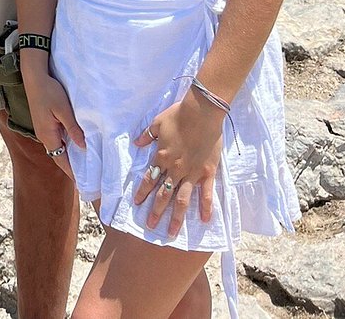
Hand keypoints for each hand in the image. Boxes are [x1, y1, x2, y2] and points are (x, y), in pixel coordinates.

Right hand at [21, 56, 84, 180]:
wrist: (34, 77)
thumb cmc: (49, 91)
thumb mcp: (63, 110)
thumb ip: (73, 129)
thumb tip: (83, 147)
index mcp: (47, 135)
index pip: (61, 160)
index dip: (71, 172)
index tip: (83, 183)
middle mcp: (43, 135)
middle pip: (58, 156)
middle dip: (71, 166)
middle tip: (86, 176)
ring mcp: (43, 129)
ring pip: (57, 147)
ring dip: (68, 155)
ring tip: (83, 162)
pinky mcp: (44, 122)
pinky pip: (56, 138)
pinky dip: (65, 145)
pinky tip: (74, 143)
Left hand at [132, 94, 222, 236]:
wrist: (201, 112)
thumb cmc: (178, 115)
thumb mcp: (157, 122)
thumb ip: (147, 135)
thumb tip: (137, 143)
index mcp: (162, 157)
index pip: (149, 179)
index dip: (142, 192)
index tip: (137, 204)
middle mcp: (175, 169)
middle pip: (163, 194)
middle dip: (156, 211)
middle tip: (150, 226)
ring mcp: (191, 173)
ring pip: (182, 200)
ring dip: (176, 217)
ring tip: (172, 232)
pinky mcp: (207, 172)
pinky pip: (206, 193)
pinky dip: (205, 207)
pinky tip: (204, 220)